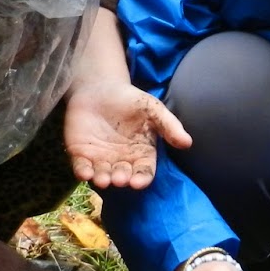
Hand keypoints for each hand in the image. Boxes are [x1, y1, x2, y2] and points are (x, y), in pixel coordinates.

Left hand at [64, 79, 190, 188]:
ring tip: (102, 179)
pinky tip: (84, 173)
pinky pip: (82, 167)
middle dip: (121, 179)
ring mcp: (101, 160)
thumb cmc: (130, 100)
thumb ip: (169, 125)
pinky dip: (82, 172)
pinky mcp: (81, 155)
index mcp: (141, 154)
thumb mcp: (152, 109)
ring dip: (102, 180)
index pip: (143, 172)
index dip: (141, 179)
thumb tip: (187, 142)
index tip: (138, 182)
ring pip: (102, 175)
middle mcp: (122, 161)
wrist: (100, 88)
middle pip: (123, 176)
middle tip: (119, 179)